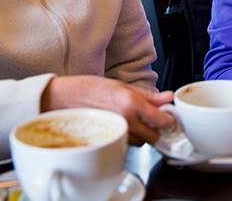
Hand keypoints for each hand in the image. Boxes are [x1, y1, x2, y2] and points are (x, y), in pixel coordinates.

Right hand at [41, 75, 174, 145]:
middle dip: (155, 130)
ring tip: (130, 120)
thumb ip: (149, 95)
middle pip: (153, 137)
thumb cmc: (89, 89)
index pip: (162, 121)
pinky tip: (120, 126)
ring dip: (141, 135)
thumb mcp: (123, 86)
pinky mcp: (108, 141)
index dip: (169, 121)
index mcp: (131, 103)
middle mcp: (126, 119)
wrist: (63, 99)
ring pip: (140, 143)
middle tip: (150, 120)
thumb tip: (167, 97)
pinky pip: (125, 145)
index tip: (168, 117)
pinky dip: (127, 139)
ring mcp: (116, 132)